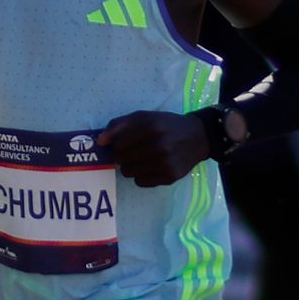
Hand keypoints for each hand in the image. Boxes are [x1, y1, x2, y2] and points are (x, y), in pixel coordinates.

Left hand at [99, 107, 218, 187]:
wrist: (198, 137)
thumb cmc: (166, 125)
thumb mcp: (144, 116)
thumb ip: (119, 125)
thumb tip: (100, 141)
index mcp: (150, 126)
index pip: (117, 144)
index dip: (116, 144)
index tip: (123, 143)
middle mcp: (158, 145)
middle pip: (121, 159)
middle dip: (123, 155)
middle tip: (133, 151)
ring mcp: (164, 163)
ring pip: (128, 172)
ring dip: (131, 166)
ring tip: (143, 158)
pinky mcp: (169, 177)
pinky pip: (140, 182)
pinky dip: (141, 176)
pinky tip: (152, 166)